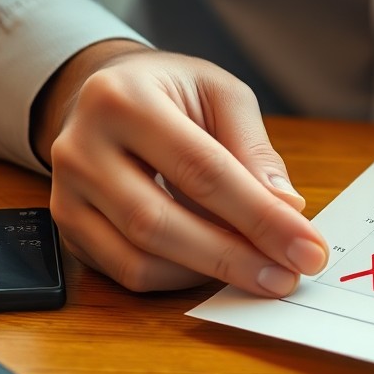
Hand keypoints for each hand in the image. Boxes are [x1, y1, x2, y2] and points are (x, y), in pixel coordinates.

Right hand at [33, 40, 327, 295]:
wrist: (102, 97)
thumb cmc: (170, 94)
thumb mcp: (219, 95)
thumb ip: (253, 150)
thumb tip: (286, 209)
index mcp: (121, 99)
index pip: (200, 170)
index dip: (259, 216)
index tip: (308, 248)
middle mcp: (80, 148)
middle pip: (161, 222)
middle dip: (235, 258)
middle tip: (289, 278)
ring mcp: (65, 194)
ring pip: (141, 258)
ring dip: (209, 274)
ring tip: (261, 271)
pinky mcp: (69, 231)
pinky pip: (128, 272)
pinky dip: (180, 279)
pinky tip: (215, 265)